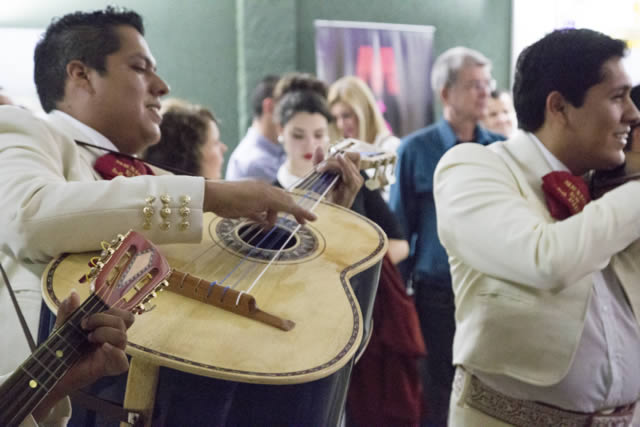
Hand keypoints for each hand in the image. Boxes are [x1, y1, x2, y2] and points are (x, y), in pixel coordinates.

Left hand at [33, 292, 133, 419]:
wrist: (49, 372)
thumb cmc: (60, 350)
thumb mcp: (62, 327)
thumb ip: (68, 311)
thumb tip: (74, 293)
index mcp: (107, 329)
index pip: (124, 315)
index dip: (111, 310)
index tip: (86, 316)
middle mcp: (113, 340)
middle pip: (126, 320)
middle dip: (103, 318)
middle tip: (84, 326)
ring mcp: (112, 354)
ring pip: (123, 337)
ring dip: (104, 333)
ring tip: (88, 338)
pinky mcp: (108, 368)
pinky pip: (123, 362)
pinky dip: (115, 353)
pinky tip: (104, 348)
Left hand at [203, 180, 316, 226]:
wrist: (215, 197)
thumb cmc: (239, 197)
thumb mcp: (263, 200)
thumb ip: (281, 204)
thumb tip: (296, 207)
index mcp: (269, 190)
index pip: (289, 202)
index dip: (301, 211)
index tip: (313, 220)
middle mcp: (263, 194)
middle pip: (282, 204)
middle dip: (291, 213)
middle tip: (301, 224)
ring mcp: (254, 200)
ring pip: (270, 210)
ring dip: (274, 218)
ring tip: (269, 226)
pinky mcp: (244, 207)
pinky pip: (258, 214)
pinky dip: (262, 219)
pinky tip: (262, 224)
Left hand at [313, 148, 362, 207]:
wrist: (331, 210)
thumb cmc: (328, 194)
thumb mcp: (322, 174)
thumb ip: (319, 160)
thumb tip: (318, 146)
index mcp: (352, 170)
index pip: (352, 155)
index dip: (339, 155)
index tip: (324, 163)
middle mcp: (357, 174)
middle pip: (346, 156)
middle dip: (330, 160)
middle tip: (319, 168)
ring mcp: (357, 179)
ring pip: (345, 161)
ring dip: (330, 163)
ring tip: (320, 171)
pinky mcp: (354, 184)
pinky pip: (349, 170)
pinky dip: (343, 164)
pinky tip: (338, 158)